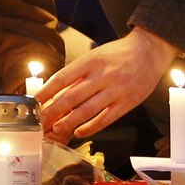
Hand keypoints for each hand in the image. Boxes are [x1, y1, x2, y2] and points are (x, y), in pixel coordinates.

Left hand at [39, 27, 178, 142]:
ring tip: (56, 128)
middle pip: (73, 96)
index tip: (35, 101)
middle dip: (54, 110)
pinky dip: (91, 127)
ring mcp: (115, 90)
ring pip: (88, 110)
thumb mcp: (96, 56)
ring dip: (69, 121)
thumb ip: (79, 73)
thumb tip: (57, 90)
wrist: (149, 52)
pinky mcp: (127, 103)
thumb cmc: (119, 54)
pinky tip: (79, 132)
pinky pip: (106, 118)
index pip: (63, 77)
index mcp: (91, 61)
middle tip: (41, 120)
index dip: (47, 91)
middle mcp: (103, 75)